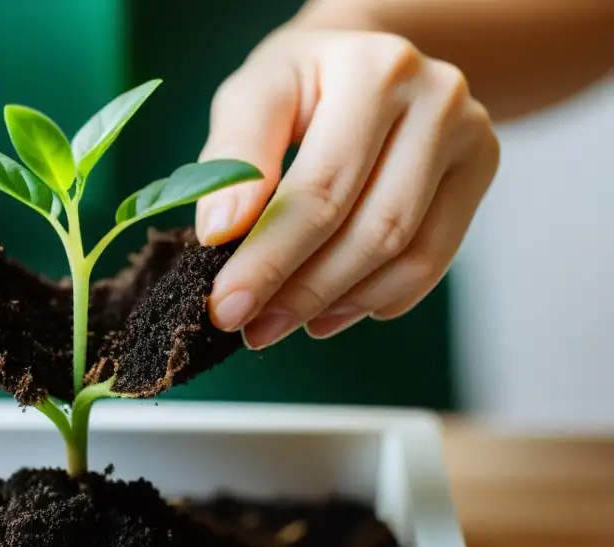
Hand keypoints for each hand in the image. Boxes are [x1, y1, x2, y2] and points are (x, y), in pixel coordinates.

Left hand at [196, 25, 499, 348]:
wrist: (364, 61)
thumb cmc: (300, 86)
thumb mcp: (253, 98)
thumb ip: (231, 160)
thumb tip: (220, 232)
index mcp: (372, 70)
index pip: (320, 189)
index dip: (270, 258)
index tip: (226, 305)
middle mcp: (435, 97)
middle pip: (371, 228)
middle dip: (302, 292)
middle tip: (252, 330)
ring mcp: (470, 134)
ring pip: (405, 252)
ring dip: (337, 304)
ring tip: (281, 324)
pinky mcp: (481, 169)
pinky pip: (432, 259)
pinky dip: (375, 298)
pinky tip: (330, 311)